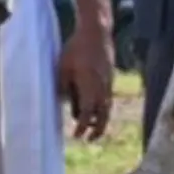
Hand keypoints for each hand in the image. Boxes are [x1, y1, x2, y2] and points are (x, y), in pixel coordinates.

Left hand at [58, 23, 114, 140]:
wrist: (97, 34)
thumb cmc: (76, 49)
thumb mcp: (63, 67)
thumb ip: (64, 86)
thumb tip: (63, 103)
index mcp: (90, 86)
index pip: (87, 113)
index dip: (82, 126)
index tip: (76, 136)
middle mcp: (102, 88)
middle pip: (102, 115)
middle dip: (96, 129)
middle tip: (88, 140)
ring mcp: (109, 83)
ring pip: (107, 107)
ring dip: (100, 120)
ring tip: (91, 128)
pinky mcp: (110, 78)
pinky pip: (108, 98)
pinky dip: (102, 108)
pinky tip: (95, 109)